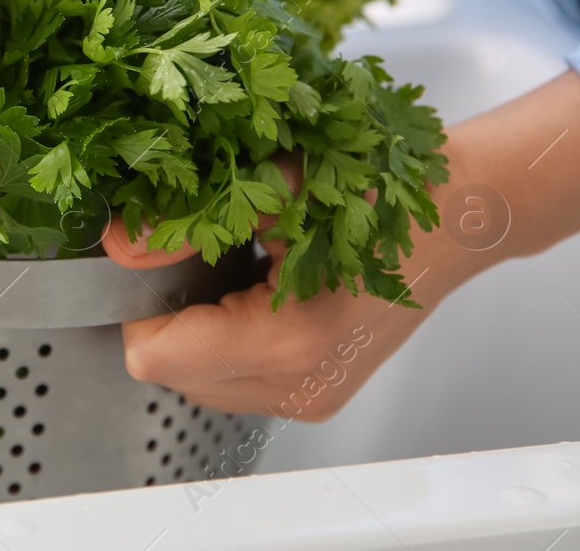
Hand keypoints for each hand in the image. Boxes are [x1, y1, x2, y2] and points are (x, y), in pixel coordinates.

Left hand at [104, 70, 579, 419]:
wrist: (460, 211)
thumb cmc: (384, 187)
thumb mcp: (277, 183)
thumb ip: (189, 220)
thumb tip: (119, 244)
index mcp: (287, 344)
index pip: (154, 356)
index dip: (139, 300)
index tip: (156, 253)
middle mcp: (298, 388)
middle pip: (171, 370)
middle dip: (169, 311)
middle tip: (205, 251)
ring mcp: (310, 396)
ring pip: (198, 376)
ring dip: (198, 323)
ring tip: (238, 264)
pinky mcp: (317, 390)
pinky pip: (233, 375)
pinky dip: (228, 332)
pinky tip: (259, 283)